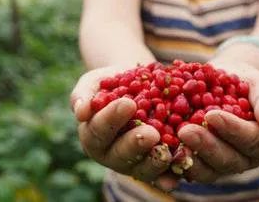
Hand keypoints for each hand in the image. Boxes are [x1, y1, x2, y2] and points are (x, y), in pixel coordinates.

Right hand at [70, 66, 174, 187]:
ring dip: (154, 163)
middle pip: (120, 154)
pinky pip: (161, 175)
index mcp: (92, 136)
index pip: (99, 130)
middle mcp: (110, 155)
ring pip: (141, 169)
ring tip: (167, 153)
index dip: (112, 118)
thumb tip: (81, 111)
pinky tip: (177, 173)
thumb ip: (83, 95)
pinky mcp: (154, 167)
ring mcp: (133, 164)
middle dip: (135, 144)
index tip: (128, 104)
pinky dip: (169, 176)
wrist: (136, 86)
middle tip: (151, 134)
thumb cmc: (110, 84)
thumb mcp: (93, 82)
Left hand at [176, 62, 258, 182]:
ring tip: (172, 141)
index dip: (232, 129)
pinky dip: (174, 163)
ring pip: (207, 170)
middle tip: (186, 130)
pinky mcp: (198, 164)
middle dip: (206, 145)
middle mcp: (242, 159)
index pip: (250, 140)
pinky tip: (161, 151)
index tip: (212, 115)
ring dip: (189, 158)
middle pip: (226, 159)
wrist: (223, 83)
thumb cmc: (245, 83)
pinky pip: (187, 169)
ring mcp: (219, 165)